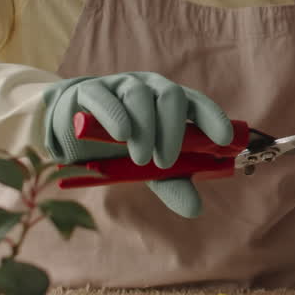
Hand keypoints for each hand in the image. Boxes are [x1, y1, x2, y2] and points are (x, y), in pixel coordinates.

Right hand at [42, 72, 232, 217]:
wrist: (70, 129)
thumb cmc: (120, 146)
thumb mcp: (149, 168)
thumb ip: (172, 184)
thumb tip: (196, 209)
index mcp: (171, 103)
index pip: (198, 103)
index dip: (213, 118)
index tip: (225, 140)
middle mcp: (151, 88)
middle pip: (171, 96)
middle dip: (173, 130)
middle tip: (166, 161)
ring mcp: (120, 85)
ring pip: (140, 95)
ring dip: (145, 127)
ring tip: (140, 158)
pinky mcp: (90, 90)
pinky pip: (104, 96)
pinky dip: (115, 114)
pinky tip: (122, 134)